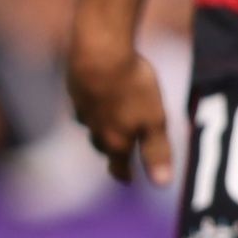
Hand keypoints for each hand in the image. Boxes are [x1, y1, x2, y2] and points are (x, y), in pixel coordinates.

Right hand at [69, 35, 170, 185]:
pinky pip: (83, 104)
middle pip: (103, 147)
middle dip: (112, 152)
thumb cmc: (132, 88)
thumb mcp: (153, 121)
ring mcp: (82, 108)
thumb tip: (161, 183)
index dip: (124, 174)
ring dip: (99, 129)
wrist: (100, 53)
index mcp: (115, 140)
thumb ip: (156, 152)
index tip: (127, 179)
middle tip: (119, 154)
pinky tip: (97, 99)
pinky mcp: (75, 88)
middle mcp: (94, 129)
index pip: (118, 166)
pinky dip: (92, 106)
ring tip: (108, 128)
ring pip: (90, 126)